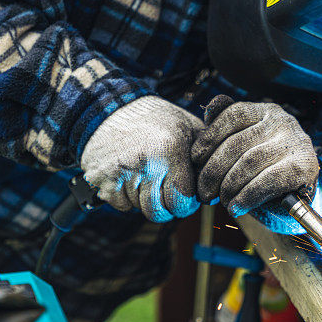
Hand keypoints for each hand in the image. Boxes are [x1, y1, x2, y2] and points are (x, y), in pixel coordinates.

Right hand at [81, 96, 202, 221]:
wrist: (109, 108)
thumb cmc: (156, 121)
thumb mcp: (188, 126)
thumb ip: (208, 153)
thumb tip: (219, 187)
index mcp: (172, 150)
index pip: (182, 202)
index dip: (186, 202)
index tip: (184, 193)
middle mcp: (146, 163)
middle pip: (160, 212)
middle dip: (165, 206)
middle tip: (164, 190)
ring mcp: (121, 173)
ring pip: (140, 209)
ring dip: (145, 199)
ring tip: (145, 175)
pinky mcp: (102, 180)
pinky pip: (121, 205)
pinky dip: (126, 197)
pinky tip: (128, 175)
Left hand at [191, 95, 318, 216]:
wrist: (297, 199)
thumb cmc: (262, 170)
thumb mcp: (244, 147)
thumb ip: (226, 131)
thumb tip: (207, 113)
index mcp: (266, 111)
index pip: (233, 115)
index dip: (209, 137)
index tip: (195, 159)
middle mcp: (283, 121)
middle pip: (237, 143)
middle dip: (214, 171)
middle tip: (204, 192)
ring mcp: (296, 142)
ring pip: (249, 162)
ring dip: (229, 186)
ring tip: (221, 201)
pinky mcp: (305, 167)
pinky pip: (266, 181)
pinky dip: (246, 197)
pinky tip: (236, 207)